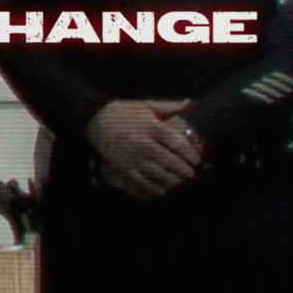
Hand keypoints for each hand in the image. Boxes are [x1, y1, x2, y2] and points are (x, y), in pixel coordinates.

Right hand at [85, 100, 199, 198]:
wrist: (95, 120)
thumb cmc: (122, 112)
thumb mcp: (145, 105)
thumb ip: (168, 106)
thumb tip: (190, 102)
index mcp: (151, 127)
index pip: (176, 142)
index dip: (189, 153)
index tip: (197, 160)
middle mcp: (144, 143)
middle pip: (169, 159)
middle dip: (183, 169)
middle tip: (192, 175)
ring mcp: (133, 156)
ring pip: (157, 172)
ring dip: (172, 180)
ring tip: (181, 183)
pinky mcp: (124, 166)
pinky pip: (141, 179)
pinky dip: (154, 186)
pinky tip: (163, 190)